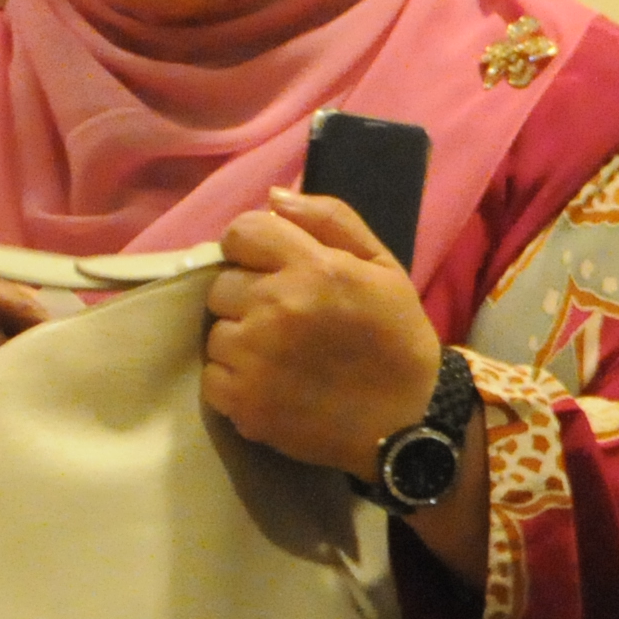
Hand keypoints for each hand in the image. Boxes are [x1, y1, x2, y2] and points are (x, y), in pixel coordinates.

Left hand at [202, 189, 445, 475]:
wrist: (406, 421)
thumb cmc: (396, 338)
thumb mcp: (383, 266)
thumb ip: (331, 220)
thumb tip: (273, 196)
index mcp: (313, 267)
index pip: (242, 232)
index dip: (253, 247)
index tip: (270, 266)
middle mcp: (276, 306)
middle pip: (222, 284)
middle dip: (248, 295)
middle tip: (282, 317)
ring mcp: (255, 356)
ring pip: (216, 331)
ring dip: (240, 338)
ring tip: (278, 354)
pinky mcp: (243, 401)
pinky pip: (212, 376)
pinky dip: (235, 380)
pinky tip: (270, 383)